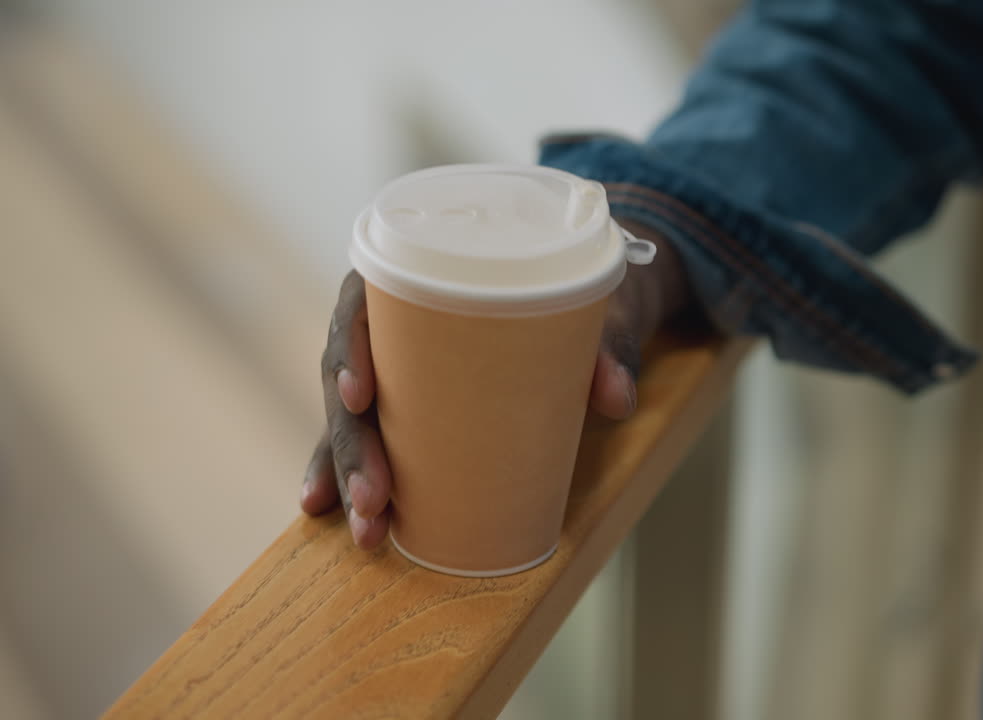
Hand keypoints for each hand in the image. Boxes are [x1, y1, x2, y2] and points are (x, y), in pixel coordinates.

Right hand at [301, 222, 690, 548]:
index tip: (361, 397)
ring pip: (350, 420)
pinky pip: (364, 438)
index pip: (364, 306)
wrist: (596, 309)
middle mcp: (392, 323)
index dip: (352, 349)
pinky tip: (326, 513)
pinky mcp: (408, 406)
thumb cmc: (581, 295)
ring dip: (347, 474)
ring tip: (366, 530)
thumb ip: (609, 346)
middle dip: (352, 444)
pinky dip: (343, 476)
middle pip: (348, 379)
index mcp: (418, 278)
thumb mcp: (602, 309)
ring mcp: (395, 369)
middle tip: (374, 499)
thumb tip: (616, 399)